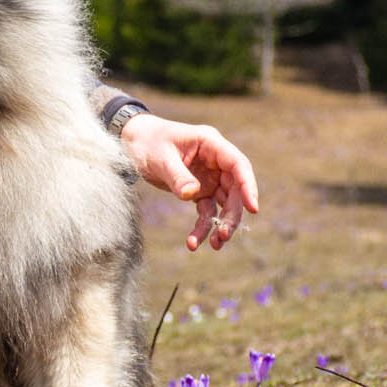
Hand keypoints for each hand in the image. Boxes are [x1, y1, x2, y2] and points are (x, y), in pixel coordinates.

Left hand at [119, 113, 259, 251]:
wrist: (133, 142)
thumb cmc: (148, 142)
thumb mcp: (160, 158)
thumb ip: (177, 176)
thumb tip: (191, 195)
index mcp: (210, 144)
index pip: (237, 165)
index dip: (248, 186)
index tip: (253, 208)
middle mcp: (215, 161)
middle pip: (234, 189)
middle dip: (232, 214)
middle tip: (224, 234)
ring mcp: (209, 177)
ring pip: (224, 203)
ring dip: (220, 224)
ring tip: (214, 245)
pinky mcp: (199, 190)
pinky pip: (206, 210)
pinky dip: (202, 226)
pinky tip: (193, 242)